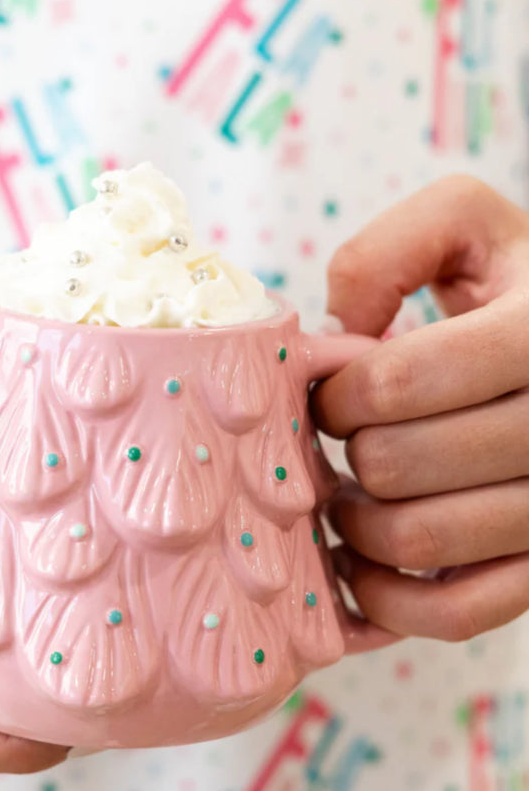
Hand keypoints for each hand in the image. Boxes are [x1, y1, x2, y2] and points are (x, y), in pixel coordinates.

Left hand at [313, 175, 528, 641]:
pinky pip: (457, 612)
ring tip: (345, 489)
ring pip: (421, 540)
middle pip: (397, 464)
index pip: (397, 381)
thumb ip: (390, 252)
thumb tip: (339, 337)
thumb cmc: (509, 282)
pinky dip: (388, 597)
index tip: (328, 391)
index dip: (336, 392)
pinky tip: (359, 558)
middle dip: (341, 451)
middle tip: (333, 439)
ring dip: (354, 520)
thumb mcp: (464, 225)